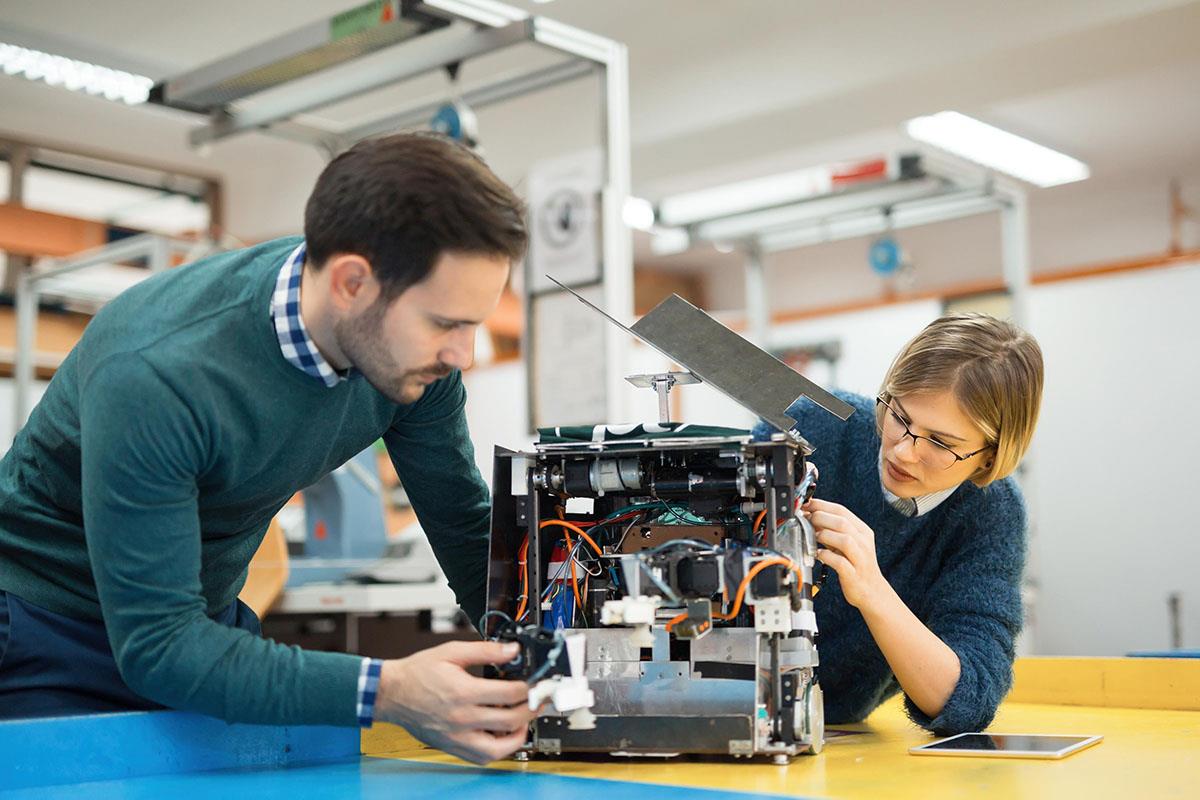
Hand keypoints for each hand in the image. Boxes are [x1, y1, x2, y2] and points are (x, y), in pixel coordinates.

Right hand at [374, 640, 537, 764]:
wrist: (392, 693)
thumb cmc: (418, 673)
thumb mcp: (452, 652)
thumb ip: (485, 650)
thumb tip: (512, 650)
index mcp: (464, 692)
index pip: (510, 694)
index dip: (529, 687)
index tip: (536, 682)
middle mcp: (462, 718)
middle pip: (511, 720)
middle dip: (531, 709)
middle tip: (538, 700)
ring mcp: (457, 736)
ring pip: (500, 748)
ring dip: (519, 735)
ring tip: (524, 721)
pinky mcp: (453, 747)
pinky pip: (482, 757)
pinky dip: (499, 750)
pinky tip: (503, 735)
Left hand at [804, 498, 887, 611]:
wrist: (871, 591)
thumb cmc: (855, 564)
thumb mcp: (846, 544)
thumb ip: (831, 530)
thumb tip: (810, 515)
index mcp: (862, 531)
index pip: (842, 510)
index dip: (821, 505)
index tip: (806, 504)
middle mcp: (864, 542)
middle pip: (842, 522)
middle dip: (820, 517)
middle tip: (806, 520)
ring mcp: (860, 559)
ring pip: (845, 540)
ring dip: (824, 535)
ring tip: (813, 536)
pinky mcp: (853, 574)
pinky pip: (840, 562)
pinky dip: (826, 556)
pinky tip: (818, 554)